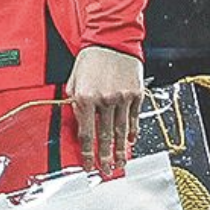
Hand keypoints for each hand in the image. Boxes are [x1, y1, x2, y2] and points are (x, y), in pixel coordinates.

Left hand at [67, 45, 144, 175]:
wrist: (112, 39)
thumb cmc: (91, 58)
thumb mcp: (73, 80)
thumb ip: (74, 103)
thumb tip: (78, 123)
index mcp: (85, 98)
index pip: (86, 134)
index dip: (87, 153)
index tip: (88, 165)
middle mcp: (105, 100)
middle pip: (105, 136)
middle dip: (106, 157)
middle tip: (107, 170)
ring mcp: (123, 98)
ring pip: (122, 130)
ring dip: (121, 149)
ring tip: (121, 162)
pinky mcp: (136, 94)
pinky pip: (134, 118)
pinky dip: (132, 131)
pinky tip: (131, 141)